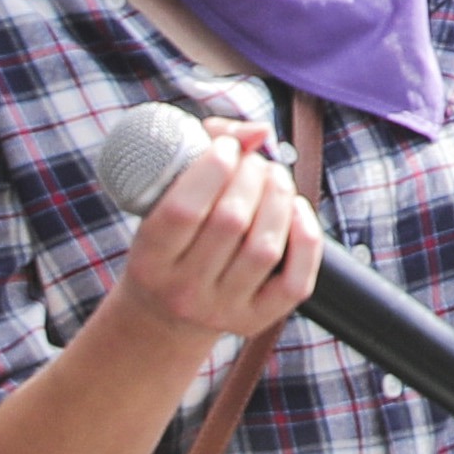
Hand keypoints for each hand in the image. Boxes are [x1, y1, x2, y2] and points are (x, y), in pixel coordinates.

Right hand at [108, 115, 325, 346]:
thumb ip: (206, 145)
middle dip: (251, 175)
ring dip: (279, 198)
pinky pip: (295, 279)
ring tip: (274, 177)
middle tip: (253, 161)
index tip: (226, 148)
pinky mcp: (256, 320)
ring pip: (265, 248)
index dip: (213, 168)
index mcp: (149, 259)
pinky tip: (295, 209)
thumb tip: (260, 132)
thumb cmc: (172, 235)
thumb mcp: (166, 193)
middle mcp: (182, 290)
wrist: (167, 312)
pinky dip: (305, 236)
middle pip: (231, 222)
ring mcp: (221, 310)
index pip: (183, 210)